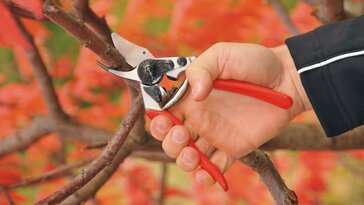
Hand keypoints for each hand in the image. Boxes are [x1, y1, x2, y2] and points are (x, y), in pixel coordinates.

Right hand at [150, 43, 310, 185]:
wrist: (287, 80)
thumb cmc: (254, 62)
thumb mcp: (222, 55)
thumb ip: (201, 70)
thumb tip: (194, 95)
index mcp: (192, 97)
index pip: (165, 113)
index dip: (158, 120)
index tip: (163, 121)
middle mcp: (200, 117)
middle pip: (172, 138)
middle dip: (169, 141)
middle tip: (182, 133)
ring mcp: (215, 134)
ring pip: (189, 155)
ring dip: (184, 160)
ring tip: (193, 154)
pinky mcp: (232, 148)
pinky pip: (215, 167)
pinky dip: (206, 176)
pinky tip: (206, 172)